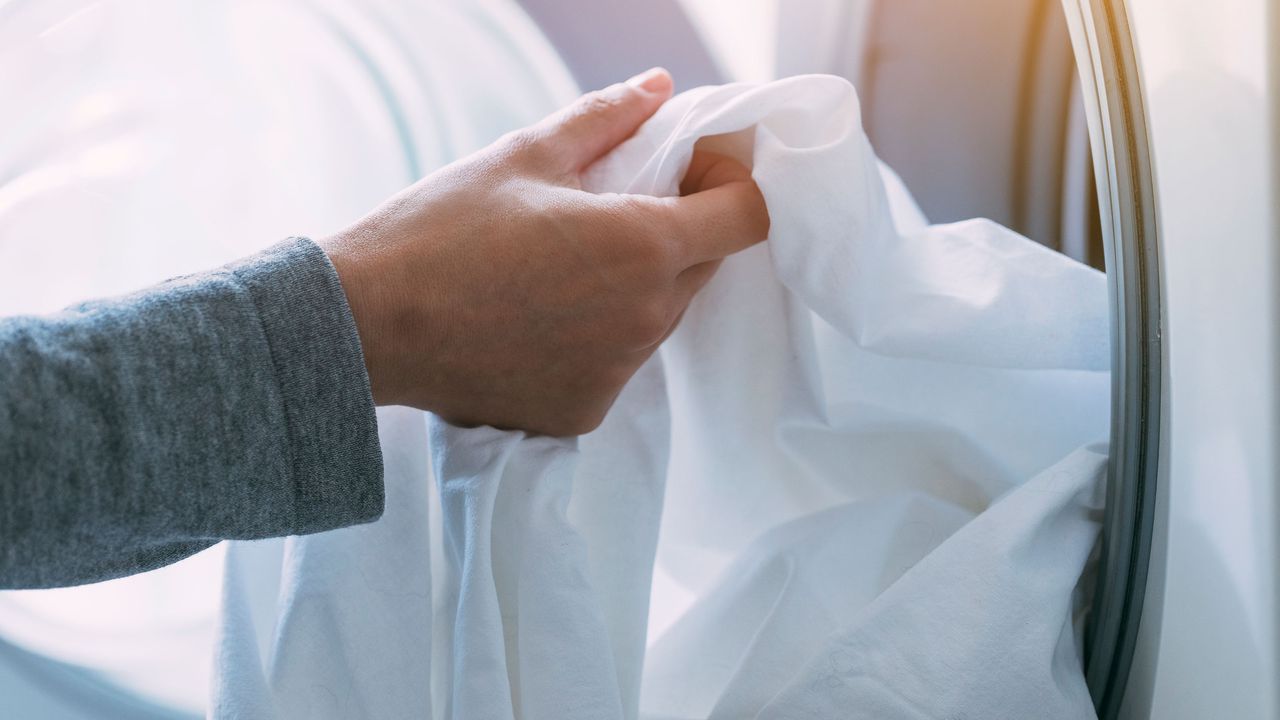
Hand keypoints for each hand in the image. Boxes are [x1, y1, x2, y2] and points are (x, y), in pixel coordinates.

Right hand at [318, 68, 768, 435]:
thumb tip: (659, 86)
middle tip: (616, 207)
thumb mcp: (524, 156)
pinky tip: (539, 317)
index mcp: (644, 246)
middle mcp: (645, 318)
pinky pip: (616, 364)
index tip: (692, 169)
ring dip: (637, 284)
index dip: (730, 184)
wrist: (367, 326)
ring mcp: (617, 372)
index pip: (748, 217)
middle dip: (681, 229)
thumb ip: (606, 118)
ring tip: (564, 265)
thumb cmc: (441, 229)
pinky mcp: (585, 411)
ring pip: (660, 315)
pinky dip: (595, 338)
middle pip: (705, 265)